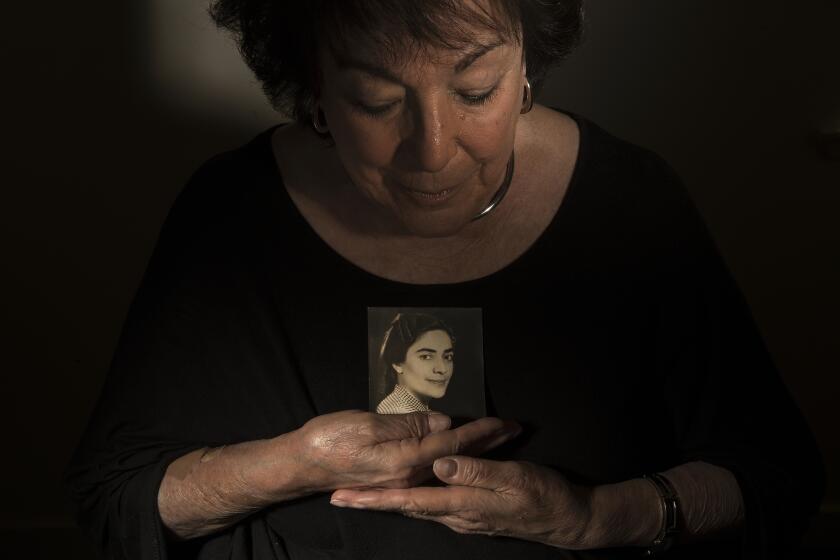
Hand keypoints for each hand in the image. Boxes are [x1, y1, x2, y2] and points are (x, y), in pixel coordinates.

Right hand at [290, 411, 520, 494]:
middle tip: (516, 430)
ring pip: (449, 464)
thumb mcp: (368, 424)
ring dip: (476, 451)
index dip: (481, 431)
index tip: (505, 421)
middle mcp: (408, 475)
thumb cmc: (328, 440)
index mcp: (405, 461)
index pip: (454, 444)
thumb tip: (442, 423)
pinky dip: (454, 460)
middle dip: (489, 443)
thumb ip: (408, 425)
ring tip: (499, 440)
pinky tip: (462, 456)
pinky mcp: (393, 478)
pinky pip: (432, 469)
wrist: (299, 464)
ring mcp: (401, 479)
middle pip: (458, 458)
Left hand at [329, 456, 593, 548]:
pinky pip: (432, 504)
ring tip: (359, 493)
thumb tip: (440, 464)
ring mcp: (463, 516)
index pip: (409, 502)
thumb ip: (477, 472)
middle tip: (337, 496)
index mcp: (462, 503)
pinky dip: (411, 499)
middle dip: (370, 502)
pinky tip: (405, 491)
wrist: (566, 520)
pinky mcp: (470, 511)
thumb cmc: (543, 496)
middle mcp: (456, 514)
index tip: (344, 496)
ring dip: (387, 501)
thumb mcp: (515, 479)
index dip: (375, 499)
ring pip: (416, 506)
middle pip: (404, 508)